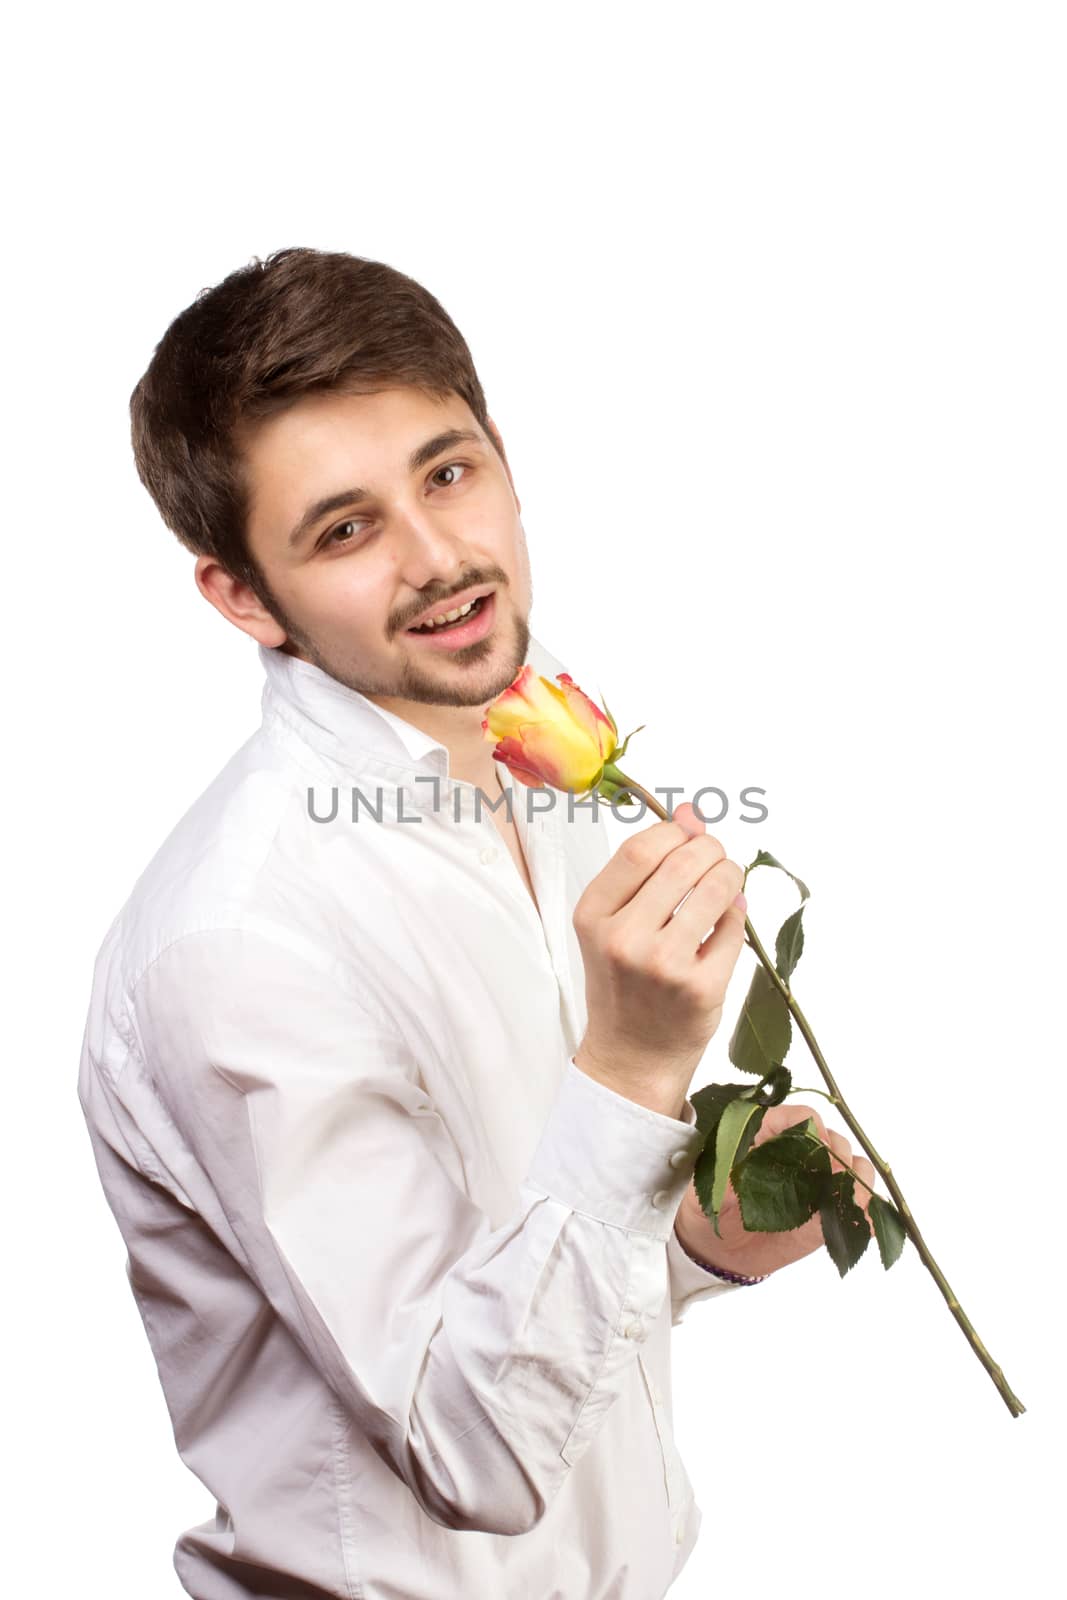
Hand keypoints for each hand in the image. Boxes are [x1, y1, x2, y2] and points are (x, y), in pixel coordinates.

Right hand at [573, 801, 747, 1118]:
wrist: (631, 1057)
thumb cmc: (624, 983)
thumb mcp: (614, 924)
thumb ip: (646, 870)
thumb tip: (690, 813)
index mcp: (593, 916)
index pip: (641, 848)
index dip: (675, 832)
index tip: (688, 835)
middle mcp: (623, 939)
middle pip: (683, 862)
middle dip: (710, 849)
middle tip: (717, 857)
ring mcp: (663, 965)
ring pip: (716, 890)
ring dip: (730, 875)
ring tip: (726, 882)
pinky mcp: (701, 988)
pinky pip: (734, 928)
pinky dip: (736, 914)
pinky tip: (727, 919)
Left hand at [675, 1102, 877, 1278]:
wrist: (716, 1248)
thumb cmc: (710, 1206)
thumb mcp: (714, 1185)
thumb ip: (735, 1173)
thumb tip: (760, 1165)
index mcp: (771, 1135)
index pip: (802, 1117)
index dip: (813, 1126)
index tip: (815, 1145)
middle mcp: (801, 1154)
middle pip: (836, 1142)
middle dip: (838, 1157)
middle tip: (830, 1179)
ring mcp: (819, 1184)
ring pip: (856, 1170)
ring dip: (857, 1182)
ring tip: (844, 1200)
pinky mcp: (828, 1215)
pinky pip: (860, 1209)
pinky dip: (867, 1214)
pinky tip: (864, 1223)